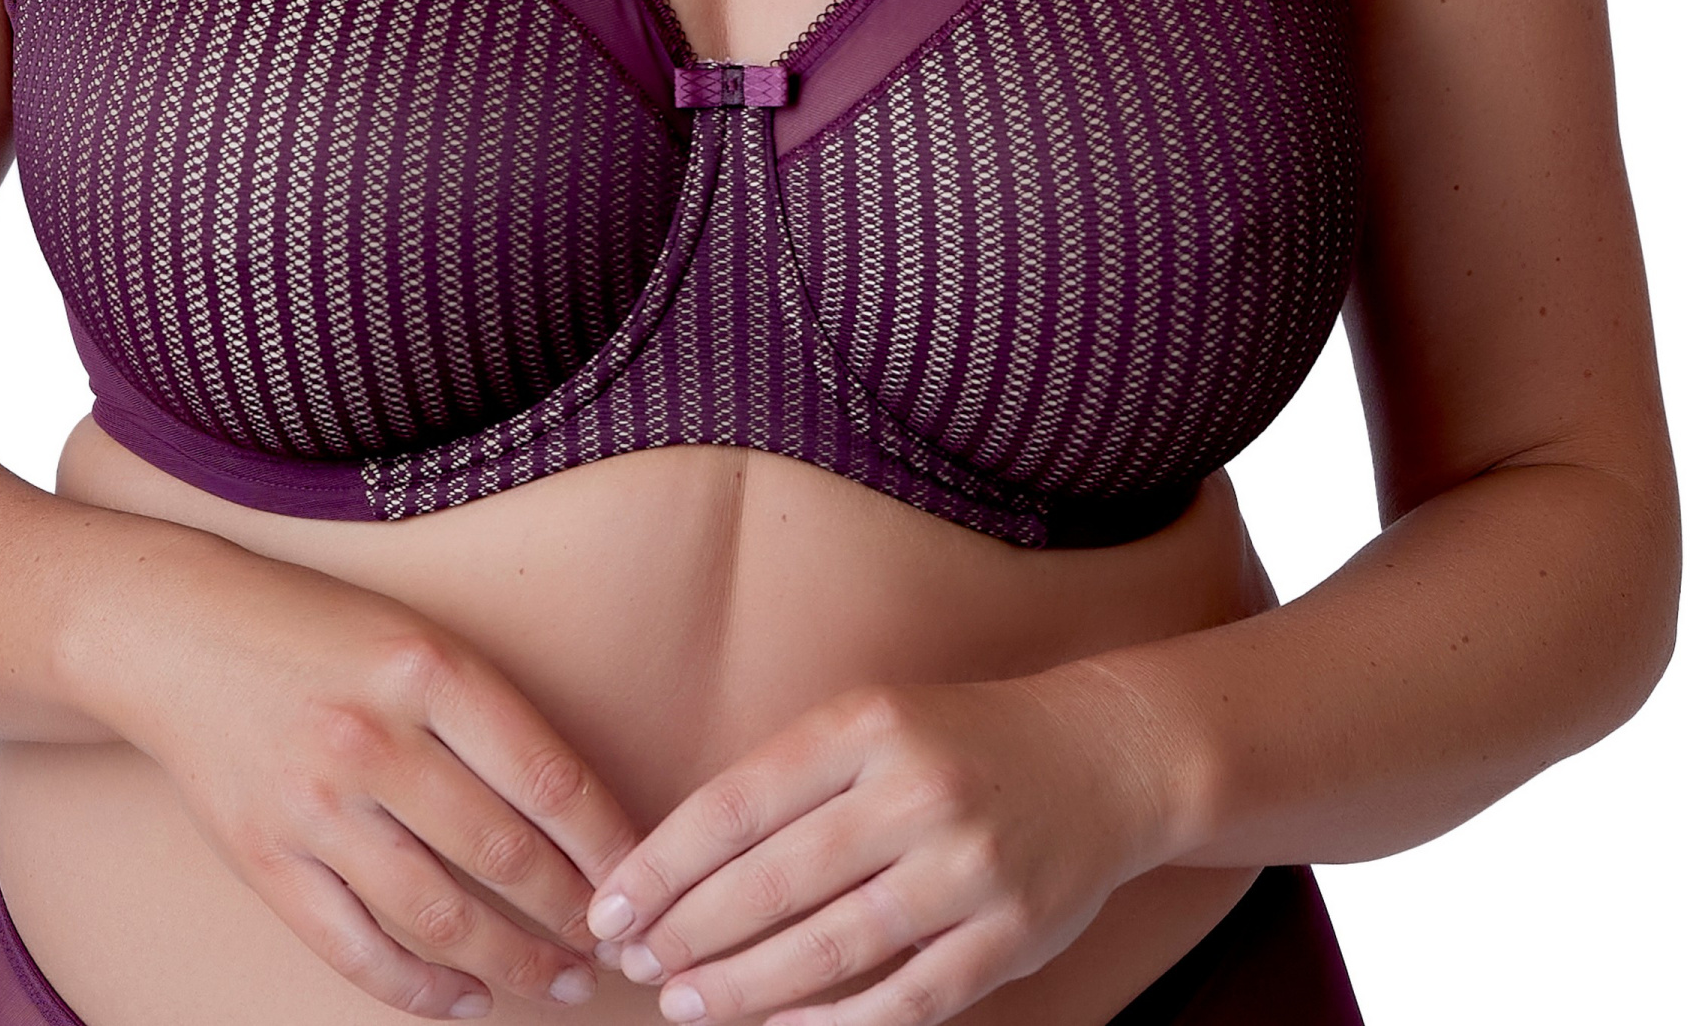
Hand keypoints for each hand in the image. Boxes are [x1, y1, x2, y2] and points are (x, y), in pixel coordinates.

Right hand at [80, 528, 639, 1016]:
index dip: (607, 842)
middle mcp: (374, 739)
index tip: (643, 877)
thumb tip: (579, 810)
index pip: (547, 777)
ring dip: (514, 962)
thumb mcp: (416, 636)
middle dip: (573, 914)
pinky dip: (421, 989)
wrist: (176, 631)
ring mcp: (315, 807)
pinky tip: (468, 998)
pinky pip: (357, 950)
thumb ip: (488, 713)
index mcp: (427, 669)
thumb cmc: (316, 627)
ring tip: (560, 980)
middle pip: (503, 856)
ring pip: (438, 916)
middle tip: (617, 945)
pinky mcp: (268, 860)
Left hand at [581, 671, 1175, 1025]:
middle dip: (691, 932)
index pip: (740, 801)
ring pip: (833, 946)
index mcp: (869, 724)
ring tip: (686, 1004)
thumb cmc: (958, 740)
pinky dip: (835, 1024)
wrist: (1104, 757)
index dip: (664, 863)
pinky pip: (906, 999)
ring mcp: (967, 868)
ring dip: (745, 986)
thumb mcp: (874, 721)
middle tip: (636, 963)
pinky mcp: (1008, 936)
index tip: (611, 906)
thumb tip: (681, 859)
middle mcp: (917, 790)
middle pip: (777, 879)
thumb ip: (793, 780)